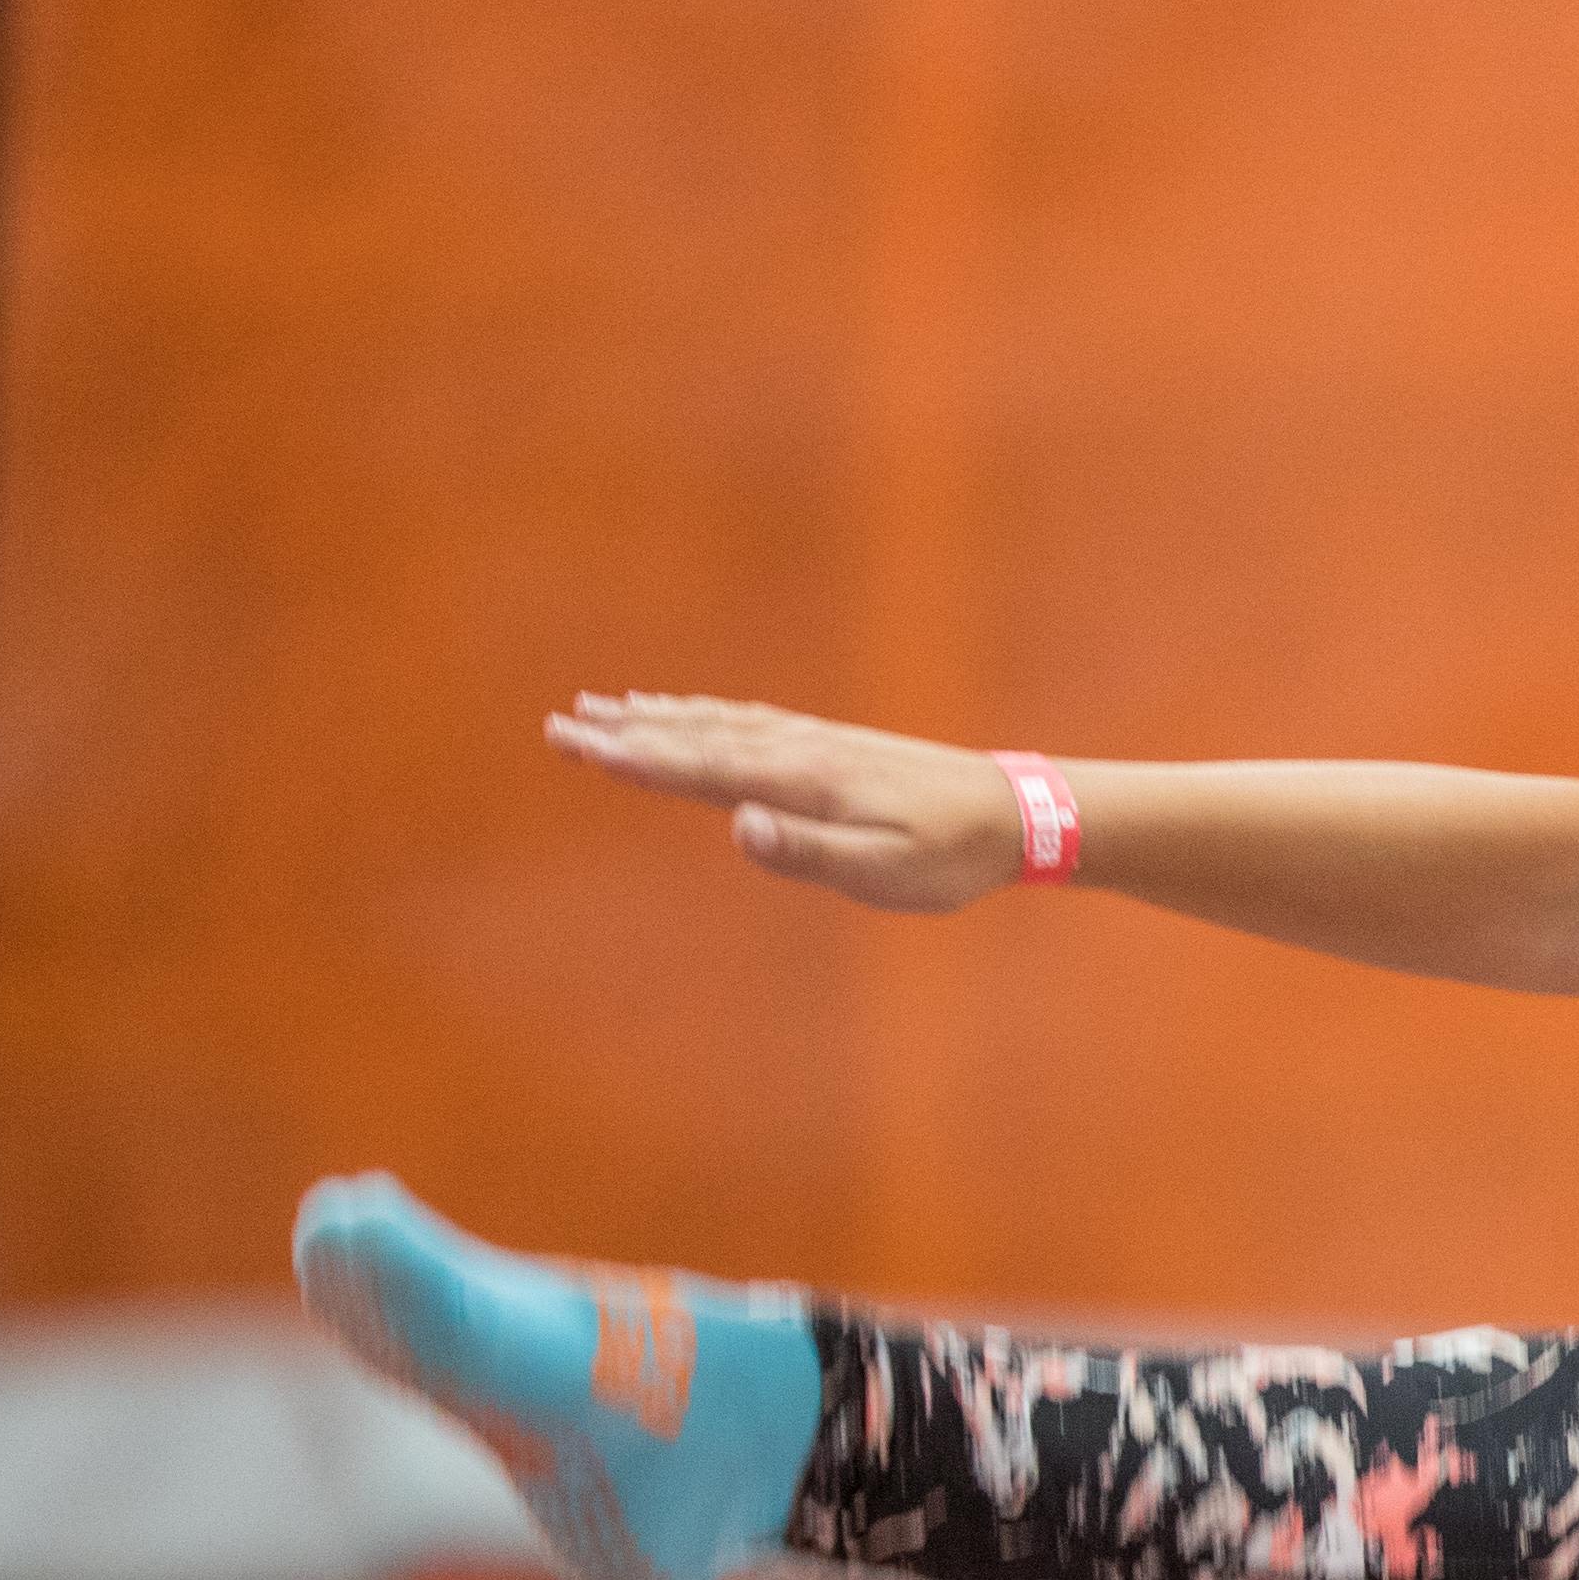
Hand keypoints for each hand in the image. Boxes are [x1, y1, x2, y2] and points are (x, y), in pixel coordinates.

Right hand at [544, 692, 1034, 911]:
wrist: (1019, 812)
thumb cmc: (952, 856)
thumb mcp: (886, 872)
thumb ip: (808, 853)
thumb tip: (740, 827)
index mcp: (803, 782)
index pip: (701, 767)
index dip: (635, 758)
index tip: (576, 744)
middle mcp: (802, 750)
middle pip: (698, 736)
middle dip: (627, 731)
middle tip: (559, 723)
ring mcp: (819, 741)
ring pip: (722, 722)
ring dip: (661, 717)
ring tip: (606, 707)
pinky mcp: (838, 744)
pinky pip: (755, 720)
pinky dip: (711, 714)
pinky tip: (696, 713)